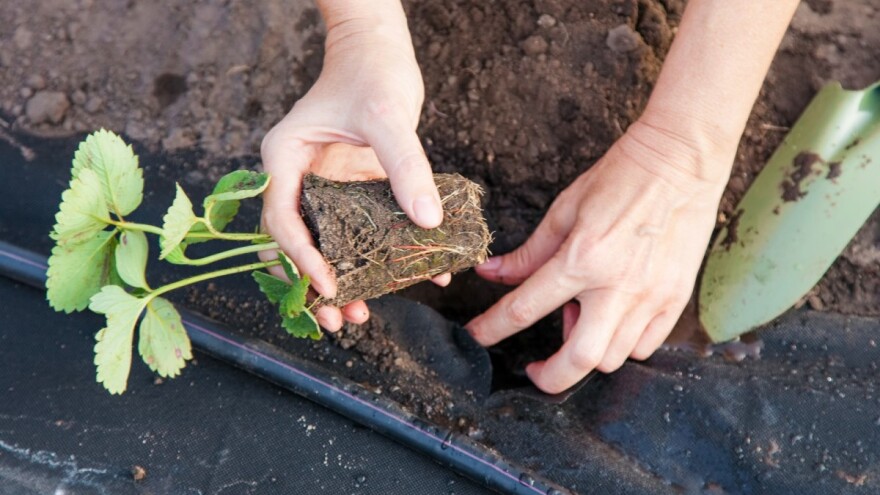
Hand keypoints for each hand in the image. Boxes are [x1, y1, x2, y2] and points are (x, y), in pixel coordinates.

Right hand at [260, 16, 446, 331]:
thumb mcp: (388, 116)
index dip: (302, 259)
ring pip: (323, 245)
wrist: (379, 51)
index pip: (282, 220)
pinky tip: (403, 278)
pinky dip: (374, 256)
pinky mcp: (350, 191)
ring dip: (340, 281)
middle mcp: (298, 178)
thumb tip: (428, 221)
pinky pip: (357, 232)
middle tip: (340, 319)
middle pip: (295, 244)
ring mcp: (323, 187)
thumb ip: (405, 166)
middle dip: (313, 286)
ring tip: (360, 314)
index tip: (330, 286)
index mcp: (285, 160)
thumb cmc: (372, 71)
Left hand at [466, 121, 728, 392]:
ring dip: (587, 351)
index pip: (525, 308)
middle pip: (580, 360)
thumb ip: (528, 253)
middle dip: (550, 377)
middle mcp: (618, 286)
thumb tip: (492, 274)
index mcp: (582, 259)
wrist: (681, 160)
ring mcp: (652, 297)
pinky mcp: (677, 299)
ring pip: (614, 357)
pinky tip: (611, 319)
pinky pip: (645, 346)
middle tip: (536, 369)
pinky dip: (622, 344)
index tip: (477, 337)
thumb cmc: (621, 178)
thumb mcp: (564, 210)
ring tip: (580, 317)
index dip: (492, 328)